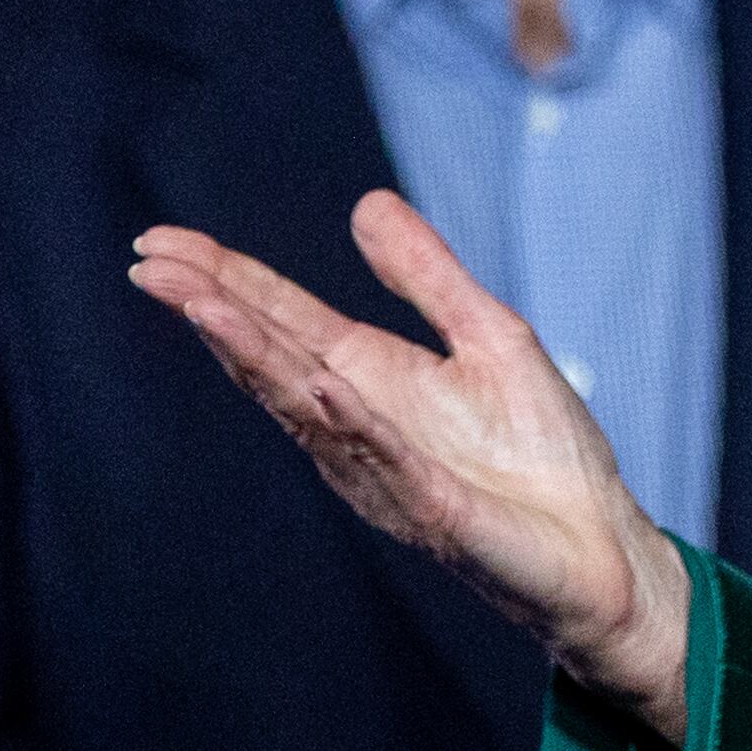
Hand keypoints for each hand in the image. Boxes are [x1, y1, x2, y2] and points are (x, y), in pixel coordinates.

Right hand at [128, 192, 693, 742]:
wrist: (602, 546)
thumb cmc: (544, 454)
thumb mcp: (488, 336)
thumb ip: (426, 277)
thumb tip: (364, 204)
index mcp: (374, 382)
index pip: (284, 323)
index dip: (225, 281)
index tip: (160, 241)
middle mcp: (363, 429)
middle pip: (275, 361)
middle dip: (214, 312)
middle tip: (149, 264)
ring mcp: (392, 473)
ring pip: (310, 410)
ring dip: (257, 358)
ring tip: (206, 306)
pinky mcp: (441, 513)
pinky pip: (389, 463)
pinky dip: (352, 425)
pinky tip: (320, 385)